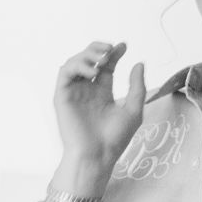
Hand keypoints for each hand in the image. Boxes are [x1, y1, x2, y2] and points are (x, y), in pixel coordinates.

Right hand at [53, 41, 145, 169]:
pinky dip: (76, 66)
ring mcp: (74, 93)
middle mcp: (86, 91)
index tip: (123, 46)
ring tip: (100, 58)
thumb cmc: (115, 139)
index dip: (113, 54)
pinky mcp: (62, 96)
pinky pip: (65, 74)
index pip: (106, 67)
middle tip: (109, 49)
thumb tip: (139, 64)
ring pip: (74, 63)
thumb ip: (136, 87)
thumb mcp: (133, 110)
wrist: (97, 155)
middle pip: (88, 61)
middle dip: (97, 50)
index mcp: (101, 93)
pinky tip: (90, 71)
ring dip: (86, 55)